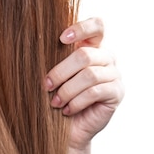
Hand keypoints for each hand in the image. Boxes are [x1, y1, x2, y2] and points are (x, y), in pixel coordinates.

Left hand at [44, 17, 123, 149]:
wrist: (66, 128)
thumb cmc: (56, 95)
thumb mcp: (54, 72)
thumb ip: (54, 54)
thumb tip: (37, 37)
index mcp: (92, 45)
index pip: (97, 26)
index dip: (82, 28)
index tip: (61, 38)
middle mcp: (106, 57)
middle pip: (85, 55)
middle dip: (61, 71)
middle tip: (47, 85)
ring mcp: (114, 74)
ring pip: (89, 74)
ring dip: (67, 89)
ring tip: (55, 102)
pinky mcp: (117, 93)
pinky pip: (95, 91)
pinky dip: (77, 101)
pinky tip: (67, 109)